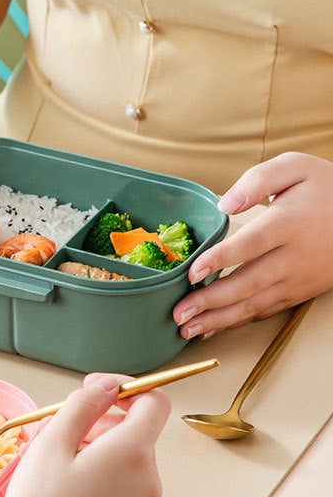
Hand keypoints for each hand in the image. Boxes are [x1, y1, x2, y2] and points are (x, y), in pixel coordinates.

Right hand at [0, 374, 168, 496]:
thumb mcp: (51, 445)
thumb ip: (82, 405)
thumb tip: (106, 385)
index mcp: (133, 453)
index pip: (155, 401)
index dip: (126, 387)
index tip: (93, 390)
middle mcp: (148, 479)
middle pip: (135, 430)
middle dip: (99, 421)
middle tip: (57, 431)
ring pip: (125, 458)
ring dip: (94, 448)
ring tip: (53, 464)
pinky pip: (120, 484)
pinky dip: (97, 474)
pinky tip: (62, 489)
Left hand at [173, 152, 332, 338]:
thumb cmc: (326, 189)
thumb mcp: (295, 168)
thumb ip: (258, 180)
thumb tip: (225, 204)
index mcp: (288, 223)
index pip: (251, 244)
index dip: (220, 259)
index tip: (193, 272)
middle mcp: (293, 256)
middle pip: (248, 283)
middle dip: (210, 302)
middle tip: (178, 313)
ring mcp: (297, 279)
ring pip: (254, 304)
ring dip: (218, 320)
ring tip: (187, 329)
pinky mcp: (298, 292)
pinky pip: (265, 310)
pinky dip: (237, 322)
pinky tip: (212, 326)